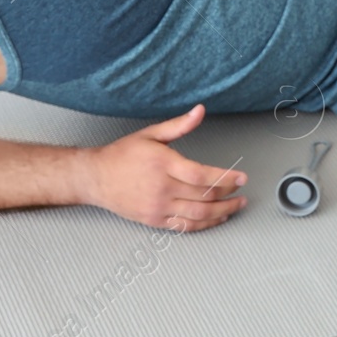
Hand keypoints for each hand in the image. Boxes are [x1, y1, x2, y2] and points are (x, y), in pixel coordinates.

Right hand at [85, 104, 247, 230]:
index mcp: (163, 164)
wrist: (95, 178)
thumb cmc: (122, 155)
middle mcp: (162, 188)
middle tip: (242, 190)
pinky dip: (204, 224)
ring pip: (198, 214)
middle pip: (204, 195)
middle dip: (228, 194)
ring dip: (222, 212)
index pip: (202, 175)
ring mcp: (158, 207)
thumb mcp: (151, 134)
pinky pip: (185, 226)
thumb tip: (199, 111)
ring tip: (236, 206)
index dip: (226, 178)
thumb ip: (179, 125)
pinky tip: (216, 218)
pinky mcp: (154, 220)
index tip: (241, 177)